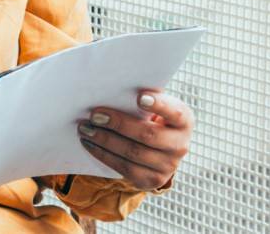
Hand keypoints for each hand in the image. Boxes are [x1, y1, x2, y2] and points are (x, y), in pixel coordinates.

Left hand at [77, 91, 192, 191]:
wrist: (160, 150)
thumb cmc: (153, 118)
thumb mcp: (157, 107)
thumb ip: (143, 99)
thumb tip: (112, 90)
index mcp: (184, 121)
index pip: (174, 112)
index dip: (159, 105)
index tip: (139, 97)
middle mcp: (180, 145)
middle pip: (147, 135)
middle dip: (118, 124)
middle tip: (94, 115)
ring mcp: (167, 166)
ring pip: (132, 153)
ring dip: (104, 140)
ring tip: (85, 129)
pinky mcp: (151, 181)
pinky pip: (124, 168)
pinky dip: (103, 154)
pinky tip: (90, 143)